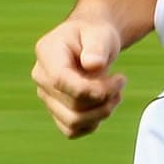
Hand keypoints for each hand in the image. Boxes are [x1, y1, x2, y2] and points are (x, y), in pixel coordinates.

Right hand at [32, 18, 127, 138]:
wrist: (91, 42)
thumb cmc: (95, 35)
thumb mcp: (100, 33)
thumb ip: (97, 47)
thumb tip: (93, 65)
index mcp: (47, 52)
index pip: (61, 80)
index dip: (90, 89)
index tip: (118, 81)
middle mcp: (41, 76)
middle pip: (72, 104)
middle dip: (104, 98)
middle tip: (121, 81)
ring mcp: (46, 96)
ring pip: (72, 122)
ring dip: (102, 112)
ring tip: (116, 94)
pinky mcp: (55, 111)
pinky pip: (72, 130)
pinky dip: (93, 123)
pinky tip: (105, 105)